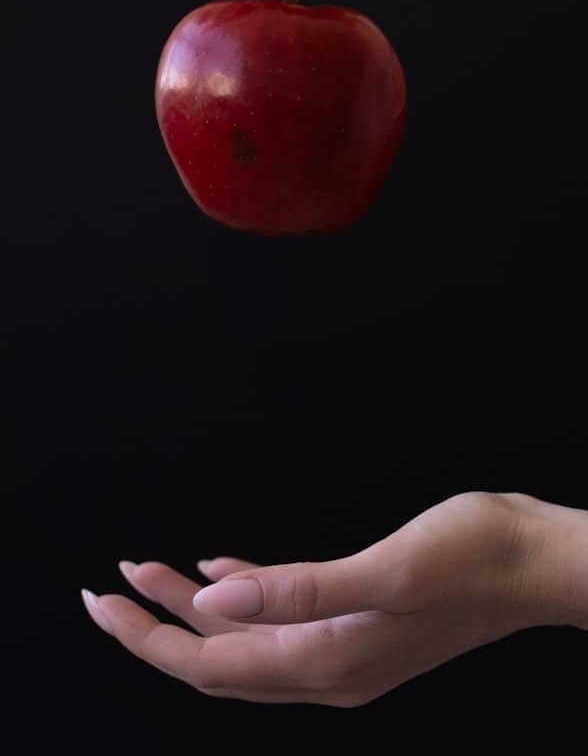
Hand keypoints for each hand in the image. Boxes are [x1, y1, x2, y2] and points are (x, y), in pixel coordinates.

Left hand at [80, 491, 587, 705]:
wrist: (535, 563)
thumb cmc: (474, 559)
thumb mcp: (387, 569)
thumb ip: (298, 588)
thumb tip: (213, 597)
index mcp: (328, 660)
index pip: (212, 663)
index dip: (150, 638)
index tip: (105, 605)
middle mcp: (329, 668)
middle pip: (218, 660)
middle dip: (156, 629)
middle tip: (106, 593)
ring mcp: (344, 650)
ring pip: (245, 641)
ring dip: (194, 610)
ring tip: (148, 574)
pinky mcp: (358, 624)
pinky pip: (280, 621)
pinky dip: (243, 597)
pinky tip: (222, 568)